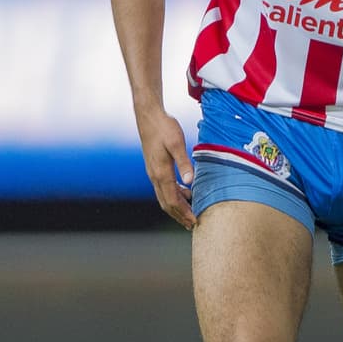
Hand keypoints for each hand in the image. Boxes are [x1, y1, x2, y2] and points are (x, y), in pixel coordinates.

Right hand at [136, 109, 195, 229]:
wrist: (148, 116)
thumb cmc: (164, 127)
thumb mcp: (177, 143)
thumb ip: (184, 163)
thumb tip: (190, 182)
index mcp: (161, 173)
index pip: (172, 200)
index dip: (183, 213)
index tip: (194, 221)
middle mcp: (155, 175)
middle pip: (166, 203)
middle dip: (179, 215)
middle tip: (191, 225)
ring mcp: (153, 172)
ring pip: (163, 196)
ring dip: (176, 207)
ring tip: (188, 213)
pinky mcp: (154, 166)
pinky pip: (163, 187)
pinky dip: (173, 195)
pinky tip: (184, 192)